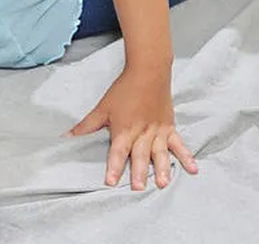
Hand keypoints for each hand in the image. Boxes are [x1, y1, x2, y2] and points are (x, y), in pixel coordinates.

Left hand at [68, 66, 196, 190]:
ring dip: (161, 168)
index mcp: (124, 129)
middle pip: (139, 154)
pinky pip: (179, 144)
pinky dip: (186, 156)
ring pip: (159, 152)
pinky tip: (192, 169)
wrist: (148, 70)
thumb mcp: (103, 107)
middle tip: (137, 188)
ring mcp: (158, 131)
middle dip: (138, 171)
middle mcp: (142, 132)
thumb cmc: (124, 89)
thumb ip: (87, 125)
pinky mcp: (169, 127)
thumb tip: (66, 136)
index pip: (117, 151)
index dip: (113, 166)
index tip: (109, 181)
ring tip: (161, 183)